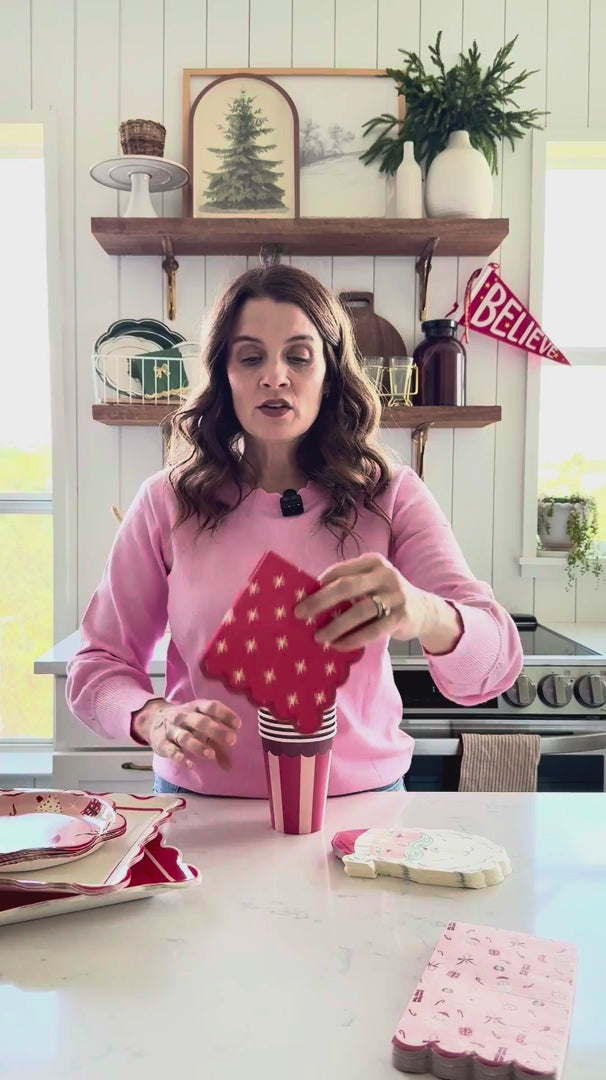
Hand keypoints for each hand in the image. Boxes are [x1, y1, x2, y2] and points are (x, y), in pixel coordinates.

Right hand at [132, 697, 240, 770]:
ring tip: (211, 755)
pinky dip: (180, 757)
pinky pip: (171, 750)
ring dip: (199, 746)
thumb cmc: (186, 723)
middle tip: (232, 740)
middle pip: (200, 722)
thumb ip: (217, 745)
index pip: (211, 707)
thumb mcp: (201, 727)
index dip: (225, 714)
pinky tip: (191, 764)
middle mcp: (184, 716)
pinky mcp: (161, 743)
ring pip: (185, 737)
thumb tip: (230, 767)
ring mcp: (171, 729)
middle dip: (216, 730)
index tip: (238, 725)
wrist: (152, 718)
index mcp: (196, 708)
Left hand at [294, 553, 429, 650]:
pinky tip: (338, 646)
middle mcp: (385, 574)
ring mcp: (395, 595)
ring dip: (335, 625)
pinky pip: (372, 630)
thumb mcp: (371, 582)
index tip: (300, 598)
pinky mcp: (401, 616)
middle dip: (320, 601)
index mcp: (373, 562)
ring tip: (319, 636)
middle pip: (346, 586)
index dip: (318, 584)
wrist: (424, 610)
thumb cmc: (386, 596)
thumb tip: (310, 598)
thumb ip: (349, 585)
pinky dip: (352, 639)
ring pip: (359, 611)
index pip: (340, 570)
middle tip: (301, 614)